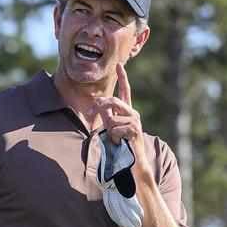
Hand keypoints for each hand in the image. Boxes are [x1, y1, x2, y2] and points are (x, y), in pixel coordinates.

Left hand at [90, 63, 154, 185]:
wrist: (134, 162)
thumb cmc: (121, 145)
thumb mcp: (111, 127)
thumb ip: (106, 116)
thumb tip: (98, 105)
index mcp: (127, 111)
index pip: (125, 91)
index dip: (122, 77)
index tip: (119, 64)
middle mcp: (133, 113)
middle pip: (113, 101)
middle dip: (100, 107)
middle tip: (90, 114)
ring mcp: (135, 121)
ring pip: (112, 118)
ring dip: (109, 130)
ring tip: (116, 139)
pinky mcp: (135, 130)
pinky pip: (116, 129)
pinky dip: (114, 137)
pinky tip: (121, 143)